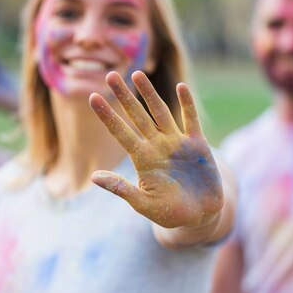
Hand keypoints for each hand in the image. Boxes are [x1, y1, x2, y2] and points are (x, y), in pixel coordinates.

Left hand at [89, 71, 222, 227]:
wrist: (200, 217)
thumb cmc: (169, 213)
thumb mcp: (143, 204)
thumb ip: (122, 189)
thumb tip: (93, 177)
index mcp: (142, 159)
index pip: (120, 132)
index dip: (107, 115)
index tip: (93, 97)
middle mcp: (157, 146)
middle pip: (137, 116)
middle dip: (124, 96)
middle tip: (110, 75)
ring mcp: (177, 144)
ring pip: (160, 112)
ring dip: (149, 94)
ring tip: (137, 74)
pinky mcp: (198, 145)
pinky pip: (191, 120)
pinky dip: (186, 104)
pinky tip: (180, 87)